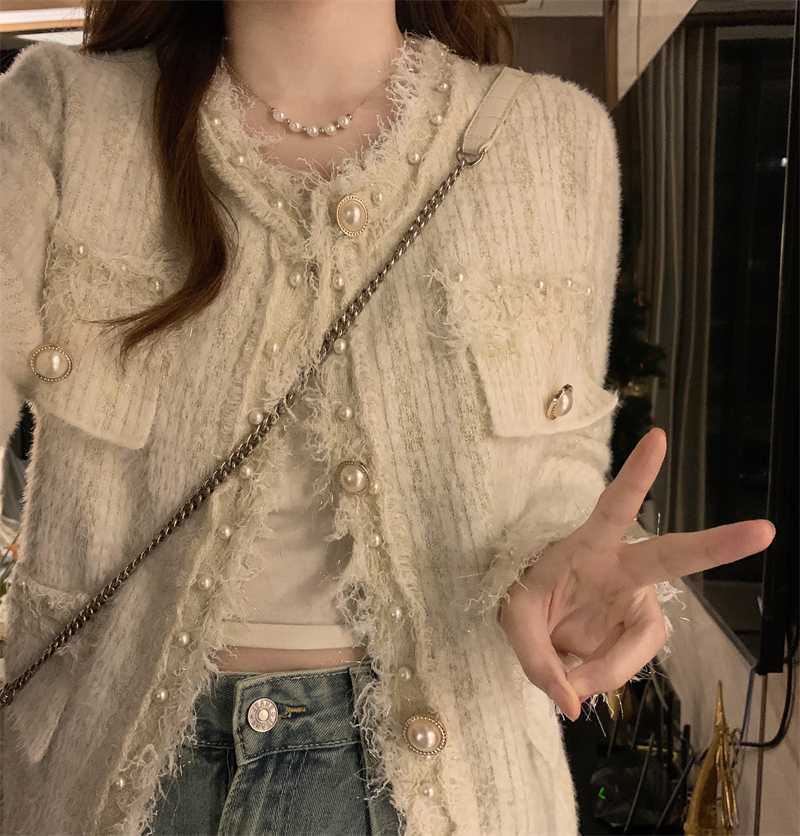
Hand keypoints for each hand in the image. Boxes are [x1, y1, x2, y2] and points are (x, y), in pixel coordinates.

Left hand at [497, 427, 775, 721]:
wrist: (532, 624)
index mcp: (588, 545)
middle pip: (674, 555)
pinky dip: (602, 676)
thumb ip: (536, 660)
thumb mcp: (512, 621)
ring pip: (644, 637)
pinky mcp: (636, 630)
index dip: (636, 475)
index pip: (614, 506)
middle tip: (765, 530)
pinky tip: (578, 677)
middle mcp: (621, 567)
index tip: (658, 437)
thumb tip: (575, 702)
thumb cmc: (524, 600)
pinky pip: (629, 663)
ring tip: (567, 680)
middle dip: (718, 544)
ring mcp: (634, 600)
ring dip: (607, 665)